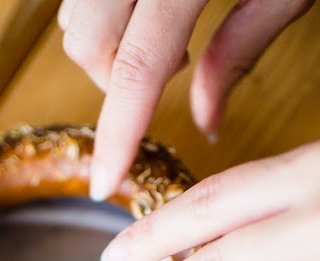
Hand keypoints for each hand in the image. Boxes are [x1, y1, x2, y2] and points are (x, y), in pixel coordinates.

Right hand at [58, 0, 314, 200]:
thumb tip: (205, 119)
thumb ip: (243, 47)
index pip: (139, 66)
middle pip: (87, 41)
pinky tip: (147, 4)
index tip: (103, 183)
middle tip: (169, 74)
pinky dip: (103, 9)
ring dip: (106, 43)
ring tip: (164, 33)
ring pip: (75, 12)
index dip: (118, 133)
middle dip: (113, 80)